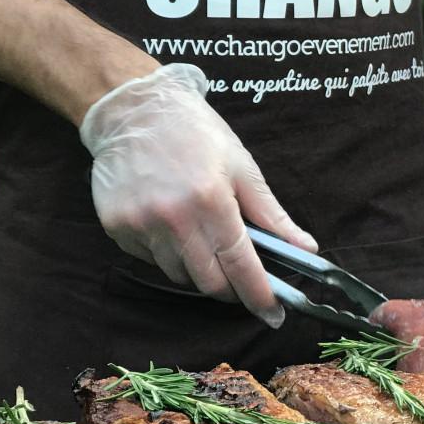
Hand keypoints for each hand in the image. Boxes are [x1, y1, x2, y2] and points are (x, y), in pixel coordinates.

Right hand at [79, 63, 317, 326]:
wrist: (131, 109)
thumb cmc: (195, 133)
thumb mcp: (242, 168)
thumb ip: (272, 215)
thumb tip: (306, 248)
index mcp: (211, 201)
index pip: (240, 264)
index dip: (259, 295)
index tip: (273, 314)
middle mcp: (172, 218)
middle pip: (208, 282)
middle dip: (230, 288)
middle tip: (240, 277)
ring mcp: (140, 225)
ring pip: (178, 274)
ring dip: (198, 268)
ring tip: (201, 235)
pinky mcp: (116, 227)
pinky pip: (151, 259)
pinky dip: (168, 253)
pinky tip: (170, 223)